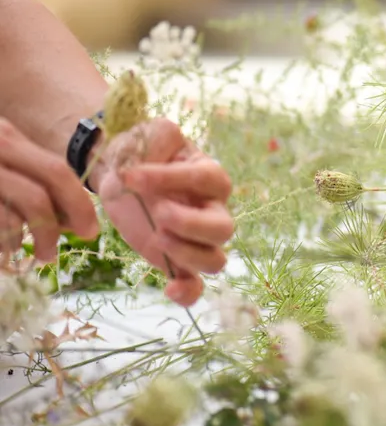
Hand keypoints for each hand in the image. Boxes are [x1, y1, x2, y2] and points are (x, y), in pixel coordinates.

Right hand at [0, 119, 98, 260]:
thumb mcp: (0, 152)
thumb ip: (27, 174)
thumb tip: (69, 214)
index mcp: (6, 137)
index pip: (57, 171)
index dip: (79, 204)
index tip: (89, 229)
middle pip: (41, 192)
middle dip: (59, 226)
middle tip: (57, 252)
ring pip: (12, 218)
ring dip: (25, 242)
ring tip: (30, 256)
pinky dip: (1, 247)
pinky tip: (3, 255)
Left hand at [94, 118, 233, 305]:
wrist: (121, 175)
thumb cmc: (141, 152)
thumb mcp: (150, 133)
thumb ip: (160, 137)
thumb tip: (154, 162)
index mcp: (209, 175)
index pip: (205, 179)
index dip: (172, 178)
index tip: (132, 175)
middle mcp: (211, 209)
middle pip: (223, 227)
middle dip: (191, 223)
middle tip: (159, 213)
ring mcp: (197, 239)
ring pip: (215, 259)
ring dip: (188, 254)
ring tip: (157, 239)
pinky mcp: (178, 261)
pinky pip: (196, 285)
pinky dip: (188, 292)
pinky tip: (168, 289)